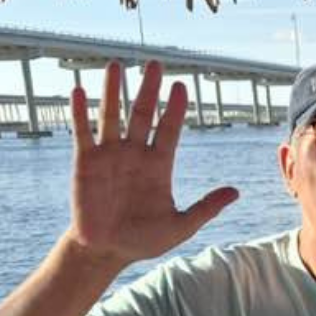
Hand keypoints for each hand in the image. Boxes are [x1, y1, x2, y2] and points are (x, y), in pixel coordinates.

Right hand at [66, 59, 237, 264]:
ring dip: (114, 91)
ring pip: (112, 116)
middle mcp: (135, 153)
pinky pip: (83, 132)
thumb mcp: (180, 226)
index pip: (169, 129)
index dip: (175, 109)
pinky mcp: (85, 162)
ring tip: (116, 65)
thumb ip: (206, 208)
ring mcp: (110, 155)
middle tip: (155, 63)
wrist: (106, 251)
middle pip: (143, 114)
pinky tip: (79, 90)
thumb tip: (236, 192)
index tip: (181, 86)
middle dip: (149, 89)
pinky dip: (81, 112)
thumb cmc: (144, 240)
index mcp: (159, 165)